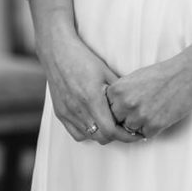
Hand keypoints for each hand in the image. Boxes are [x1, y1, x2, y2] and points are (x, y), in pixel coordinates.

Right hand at [38, 26, 142, 144]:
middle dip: (117, 136)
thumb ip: (119, 92)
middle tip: (126, 129)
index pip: (111, 131)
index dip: (126, 135)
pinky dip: (87, 133)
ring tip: (109, 125)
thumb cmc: (83, 59)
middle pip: (101, 137)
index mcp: (92, 99)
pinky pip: (76, 133)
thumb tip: (134, 105)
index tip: (135, 133)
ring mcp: (67, 113)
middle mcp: (78, 109)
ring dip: (102, 134)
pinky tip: (93, 123)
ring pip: (89, 137)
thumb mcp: (106, 72)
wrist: (57, 53)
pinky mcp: (60, 113)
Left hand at [104, 44, 191, 138]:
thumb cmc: (160, 74)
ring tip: (151, 111)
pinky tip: (160, 115)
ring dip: (139, 125)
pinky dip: (152, 129)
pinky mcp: (155, 125)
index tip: (125, 106)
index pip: (106, 109)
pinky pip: (146, 134)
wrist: (187, 73)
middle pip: (116, 122)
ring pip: (130, 130)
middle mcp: (125, 104)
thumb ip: (119, 94)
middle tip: (139, 110)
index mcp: (117, 91)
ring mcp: (139, 116)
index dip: (116, 109)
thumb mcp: (132, 79)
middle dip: (125, 119)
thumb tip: (110, 110)